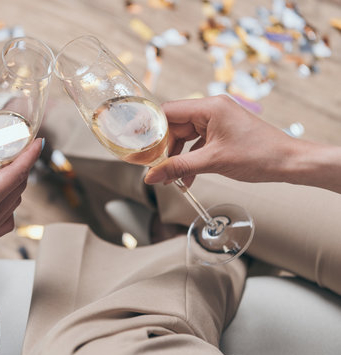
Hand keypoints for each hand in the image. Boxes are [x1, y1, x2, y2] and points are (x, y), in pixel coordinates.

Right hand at [0, 111, 41, 257]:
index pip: (18, 173)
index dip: (30, 155)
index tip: (38, 141)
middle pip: (18, 190)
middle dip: (22, 168)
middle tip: (19, 151)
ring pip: (13, 207)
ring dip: (14, 188)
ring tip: (5, 170)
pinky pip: (4, 222)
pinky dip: (6, 208)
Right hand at [144, 95, 297, 185]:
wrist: (289, 162)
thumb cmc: (259, 155)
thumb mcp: (213, 162)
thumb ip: (178, 168)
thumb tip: (151, 176)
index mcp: (209, 107)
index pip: (168, 111)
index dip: (149, 127)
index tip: (135, 142)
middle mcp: (211, 110)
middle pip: (174, 125)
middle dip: (164, 148)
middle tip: (153, 167)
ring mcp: (217, 121)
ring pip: (185, 137)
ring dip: (176, 157)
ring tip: (170, 177)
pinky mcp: (221, 133)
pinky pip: (197, 144)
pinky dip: (190, 160)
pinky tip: (186, 178)